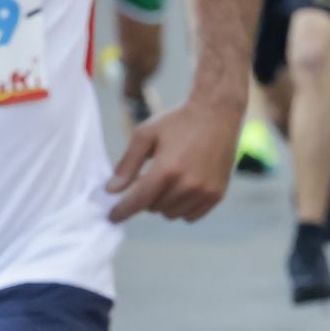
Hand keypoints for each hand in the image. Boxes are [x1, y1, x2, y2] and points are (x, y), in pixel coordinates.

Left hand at [106, 99, 242, 222]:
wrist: (218, 113)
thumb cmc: (179, 121)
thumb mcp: (146, 135)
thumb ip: (127, 164)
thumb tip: (111, 190)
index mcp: (167, 169)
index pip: (138, 201)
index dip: (122, 211)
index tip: (113, 216)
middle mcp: (187, 185)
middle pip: (154, 208)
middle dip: (146, 197)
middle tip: (150, 178)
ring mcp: (205, 191)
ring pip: (172, 214)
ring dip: (164, 203)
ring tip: (168, 181)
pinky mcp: (216, 194)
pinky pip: (191, 216)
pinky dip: (181, 207)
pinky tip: (182, 189)